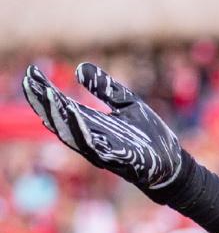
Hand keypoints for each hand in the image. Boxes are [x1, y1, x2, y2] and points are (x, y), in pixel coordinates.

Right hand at [22, 63, 183, 192]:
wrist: (173, 164)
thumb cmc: (149, 136)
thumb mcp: (127, 104)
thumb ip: (105, 88)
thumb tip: (79, 68)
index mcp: (93, 125)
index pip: (63, 106)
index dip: (46, 92)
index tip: (31, 74)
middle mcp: (93, 138)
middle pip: (63, 122)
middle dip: (46, 105)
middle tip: (32, 86)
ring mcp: (105, 151)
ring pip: (76, 136)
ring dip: (62, 118)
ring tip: (50, 98)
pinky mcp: (121, 161)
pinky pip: (99, 148)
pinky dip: (86, 134)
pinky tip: (77, 118)